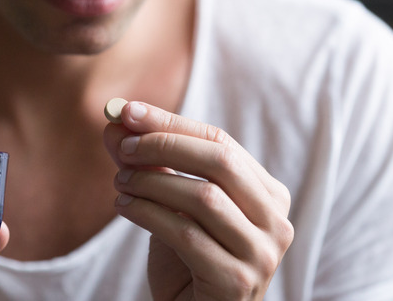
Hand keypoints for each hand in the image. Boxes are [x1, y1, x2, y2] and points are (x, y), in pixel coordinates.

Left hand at [103, 101, 293, 300]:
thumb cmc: (189, 259)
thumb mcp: (172, 205)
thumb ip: (151, 164)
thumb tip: (116, 124)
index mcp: (269, 194)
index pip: (221, 142)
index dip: (172, 123)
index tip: (127, 110)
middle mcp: (275, 221)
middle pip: (220, 162)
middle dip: (164, 145)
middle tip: (122, 146)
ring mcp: (261, 253)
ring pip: (203, 198)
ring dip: (151, 181)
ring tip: (120, 181)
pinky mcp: (236, 281)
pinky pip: (186, 235)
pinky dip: (148, 214)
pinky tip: (125, 207)